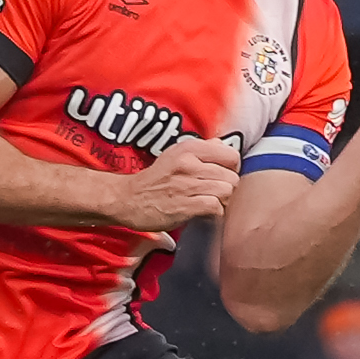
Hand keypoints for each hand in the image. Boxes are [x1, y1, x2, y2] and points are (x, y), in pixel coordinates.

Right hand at [103, 135, 237, 234]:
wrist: (128, 199)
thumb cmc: (154, 179)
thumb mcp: (175, 154)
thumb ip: (201, 149)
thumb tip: (224, 147)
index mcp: (189, 148)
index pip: (231, 155)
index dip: (231, 168)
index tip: (221, 175)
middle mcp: (188, 163)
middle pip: (231, 176)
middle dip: (226, 187)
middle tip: (213, 192)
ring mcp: (186, 185)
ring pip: (226, 191)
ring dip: (222, 200)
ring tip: (209, 201)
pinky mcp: (184, 205)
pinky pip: (216, 207)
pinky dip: (214, 212)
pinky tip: (203, 211)